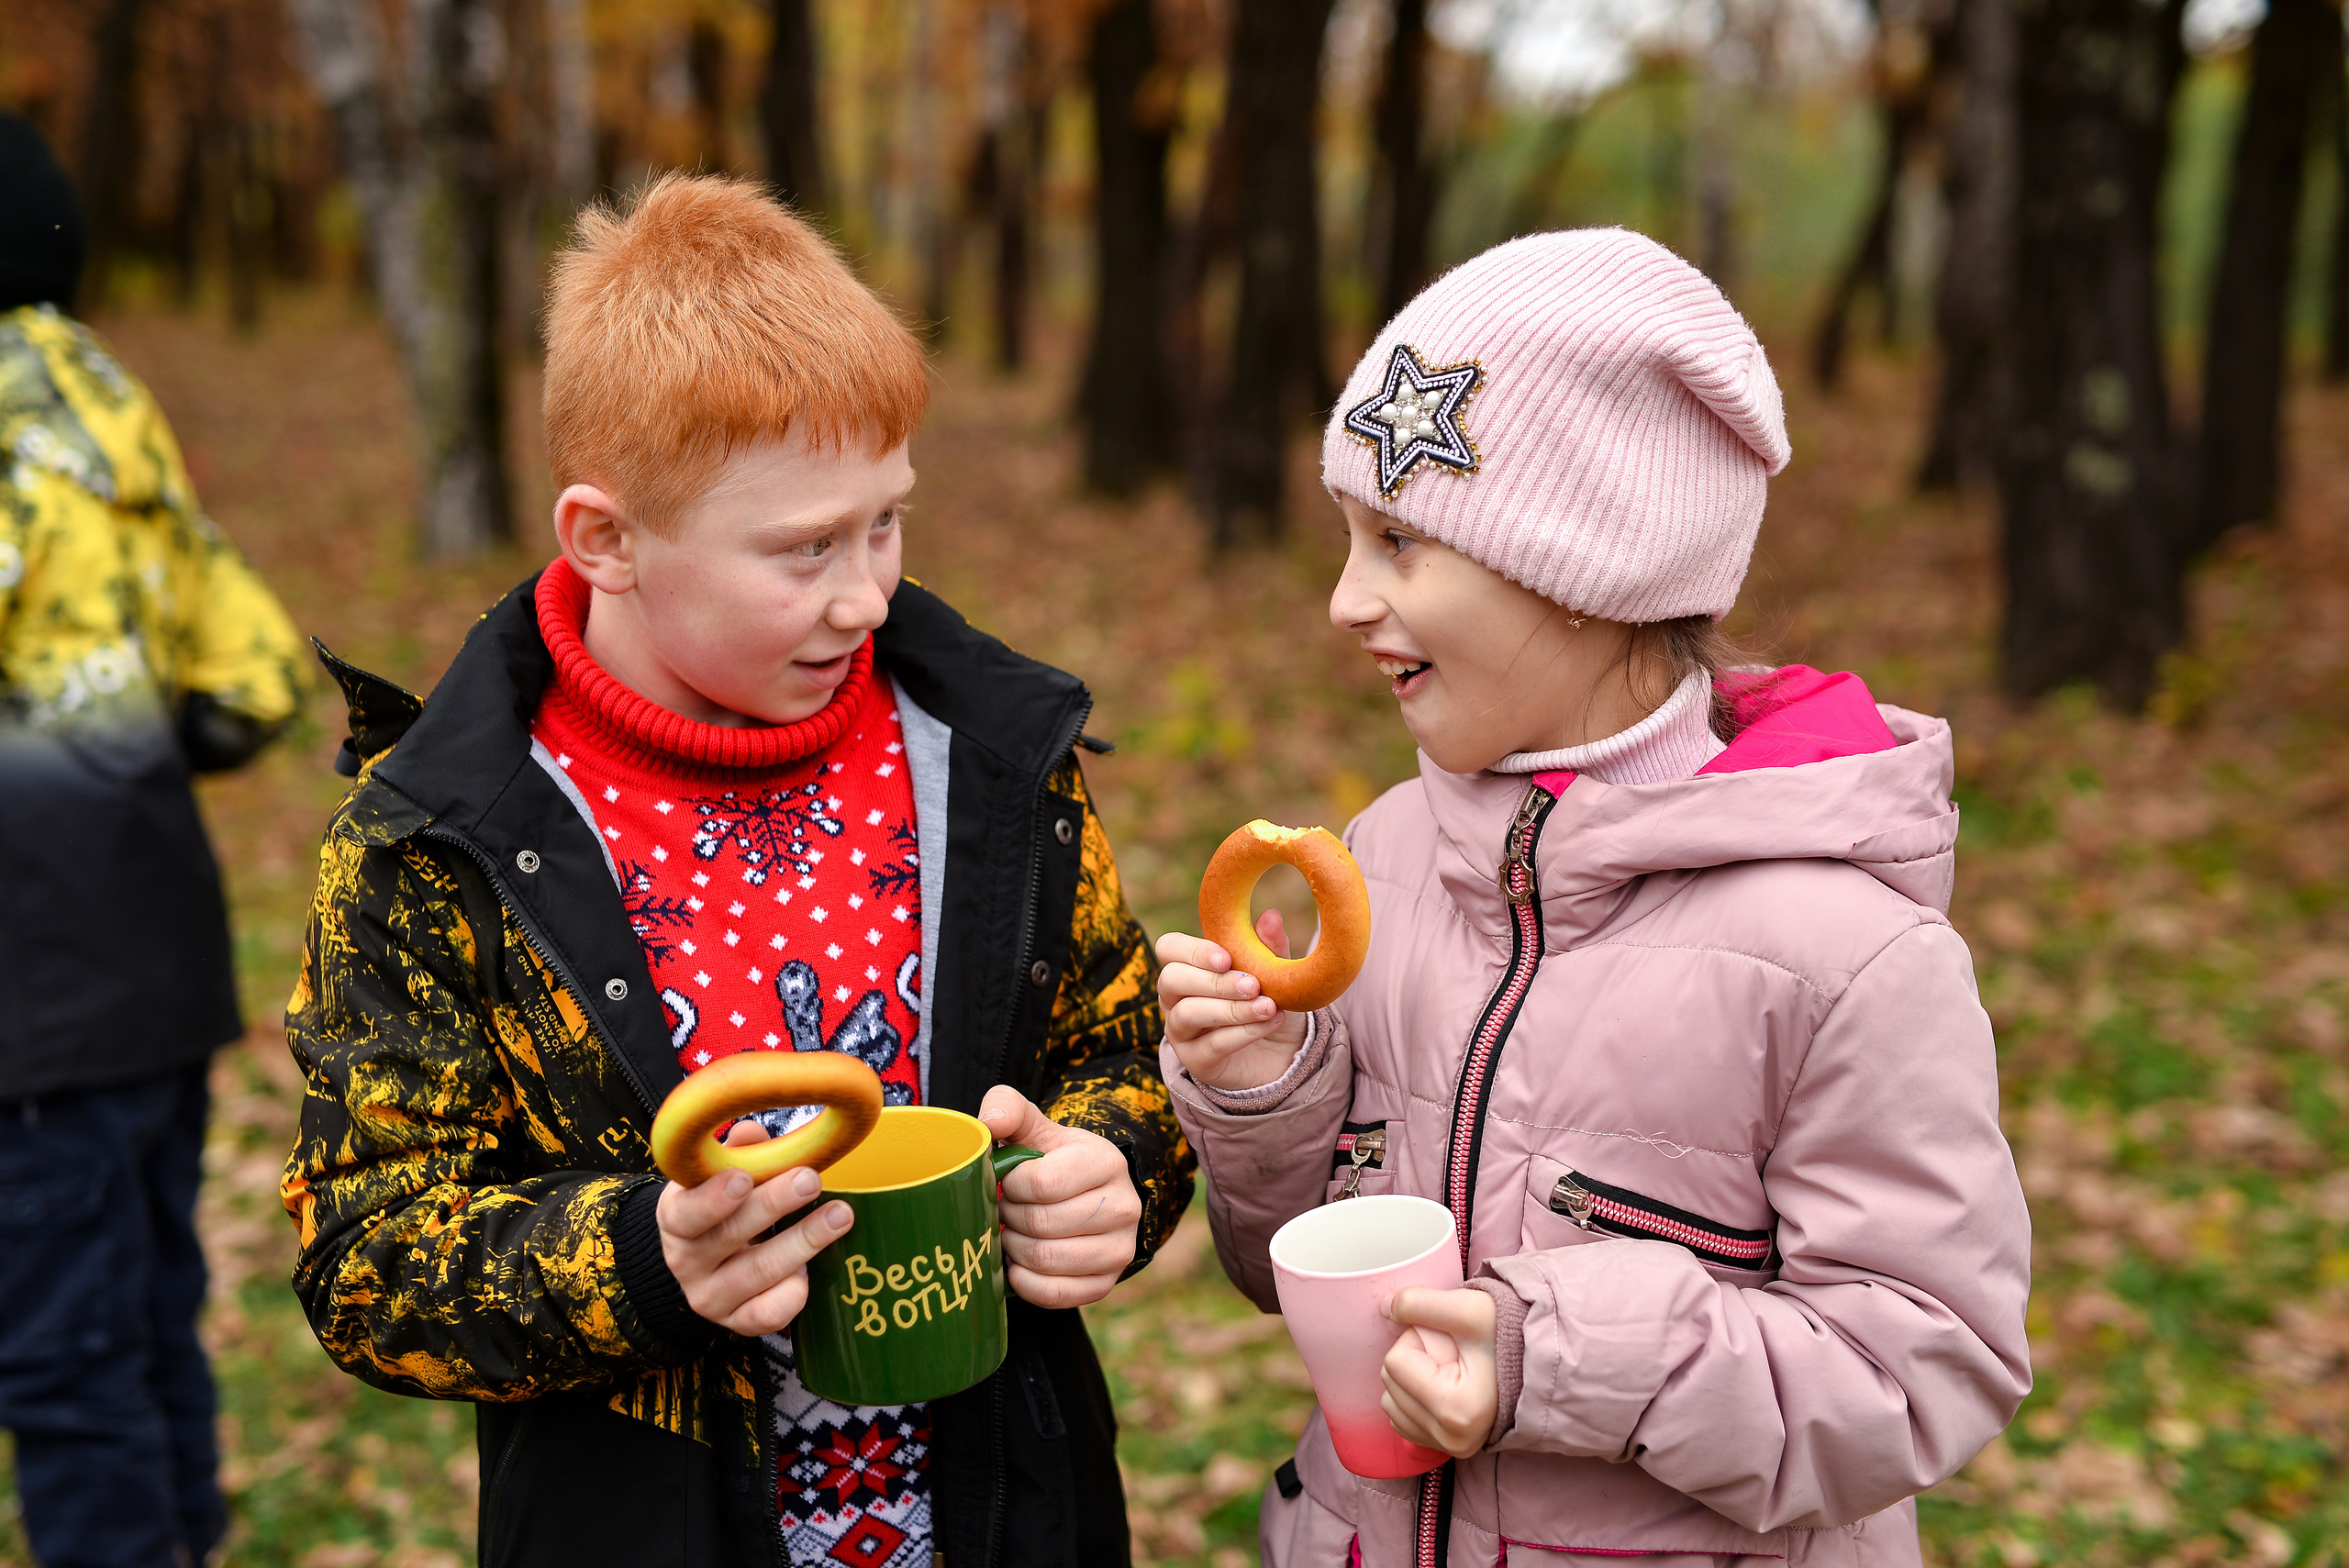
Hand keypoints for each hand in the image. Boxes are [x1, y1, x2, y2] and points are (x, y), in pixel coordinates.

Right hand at [657, 1118, 853, 1334]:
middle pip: (731, 1237)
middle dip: (775, 1205)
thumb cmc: (718, 1206)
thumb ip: (735, 1151)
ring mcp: (712, 1298)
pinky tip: (810, 1267)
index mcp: (676, 1218)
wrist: (702, 1262)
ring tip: (840, 1215)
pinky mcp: (739, 1322)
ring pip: (761, 1272)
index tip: (743, 1178)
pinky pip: (771, 1313)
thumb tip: (753, 1133)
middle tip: (810, 1180)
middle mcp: (687, 1262)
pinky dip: (795, 1289)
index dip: (713, 1199)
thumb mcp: (714, 1174)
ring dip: (805, 1241)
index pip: (687, 1213)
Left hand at [978, 1086, 1142, 1308]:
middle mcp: (1123, 1207)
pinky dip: (1024, 1281)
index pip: (1043, 1183)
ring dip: (1014, 1248)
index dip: (1012, 1186)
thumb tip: (989, 1121)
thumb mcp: (1035, 1128)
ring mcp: (1119, 1249)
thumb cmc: (1052, 1161)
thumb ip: (1008, 1108)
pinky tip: (1018, 1263)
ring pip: (1046, 1260)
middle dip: (1010, 1217)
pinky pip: (1054, 1293)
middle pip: (1042, 1224)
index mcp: (1106, 1162)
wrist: (1086, 1197)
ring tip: (1012, 1232)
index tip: (1009, 1181)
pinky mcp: (1106, 1284)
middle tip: (1005, 1209)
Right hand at [1155, 910, 1310, 1090]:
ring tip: (1269, 1006)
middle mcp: (1175, 999)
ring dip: (1231, 1008)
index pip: (1168, 948)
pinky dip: (1245, 1032)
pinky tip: (1272, 1021)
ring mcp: (1181, 1032)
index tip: (1226, 957)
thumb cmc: (1270, 1003)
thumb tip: (1271, 915)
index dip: (1192, 950)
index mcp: (1188, 968)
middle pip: (1171, 980)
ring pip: (1188, 1014)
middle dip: (1213, 981)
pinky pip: (1212, 1045)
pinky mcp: (1196, 1062)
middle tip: (1253, 985)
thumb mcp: (1274, 973)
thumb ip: (1269, 946)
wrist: (1284, 1053)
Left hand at [1380, 1286, 1499, 1459]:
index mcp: (1458, 1410)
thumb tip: (1383, 1308)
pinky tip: (1445, 1385)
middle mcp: (1452, 1438)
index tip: (1450, 1340)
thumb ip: (1418, 1303)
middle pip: (1390, 1382)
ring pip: (1391, 1401)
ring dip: (1412, 1377)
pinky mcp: (1445, 1448)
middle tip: (1452, 1352)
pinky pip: (1401, 1418)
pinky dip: (1414, 1397)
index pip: (1395, 1363)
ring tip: (1451, 1368)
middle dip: (1414, 1358)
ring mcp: (1449, 1447)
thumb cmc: (1509, 1333)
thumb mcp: (1468, 1308)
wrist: (1539, 1360)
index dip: (1417, 1339)